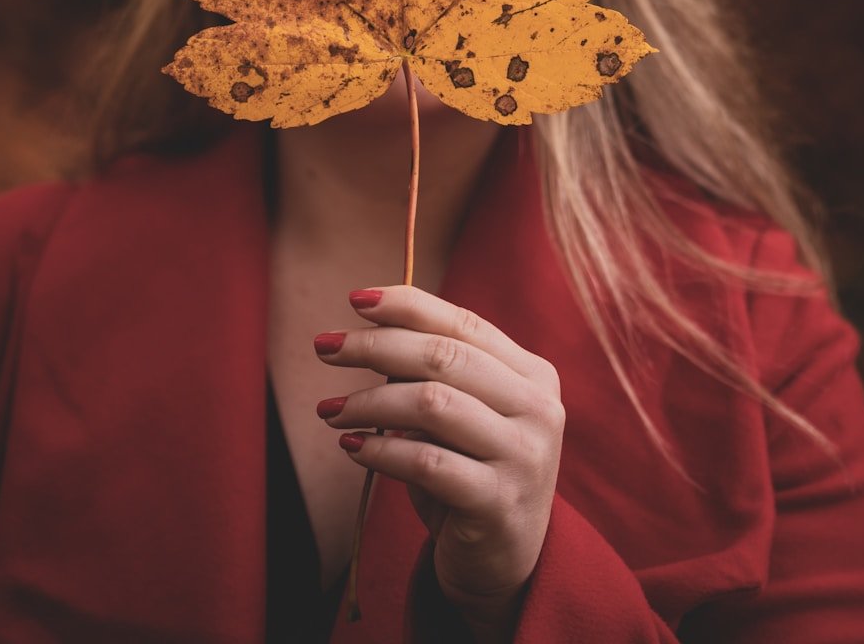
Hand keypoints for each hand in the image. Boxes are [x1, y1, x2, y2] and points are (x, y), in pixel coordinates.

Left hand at [313, 285, 563, 635]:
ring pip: (432, 404)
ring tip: (329, 410)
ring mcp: (524, 456)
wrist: (505, 563)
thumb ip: (432, 373)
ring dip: (369, 402)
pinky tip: (350, 446)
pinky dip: (379, 450)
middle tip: (324, 347)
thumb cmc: (471, 471)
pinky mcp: (498, 503)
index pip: (464, 323)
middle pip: (444, 357)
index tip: (354, 299)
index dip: (407, 305)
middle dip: (375, 346)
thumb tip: (366, 331)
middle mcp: (538, 408)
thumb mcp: (462, 415)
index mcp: (533, 374)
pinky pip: (425, 462)